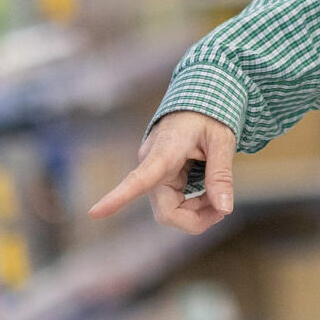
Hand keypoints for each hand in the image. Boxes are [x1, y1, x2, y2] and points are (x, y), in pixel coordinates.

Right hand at [88, 110, 237, 233]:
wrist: (196, 102)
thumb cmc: (208, 115)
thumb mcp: (222, 139)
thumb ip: (221, 173)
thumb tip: (225, 209)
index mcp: (163, 151)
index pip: (139, 178)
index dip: (119, 197)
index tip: (94, 212)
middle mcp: (151, 166)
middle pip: (167, 212)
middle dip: (197, 218)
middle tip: (224, 208)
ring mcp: (153, 175)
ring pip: (171, 212)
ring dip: (198, 211)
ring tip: (219, 193)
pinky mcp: (159, 180)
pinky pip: (174, 205)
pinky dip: (195, 205)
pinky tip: (209, 192)